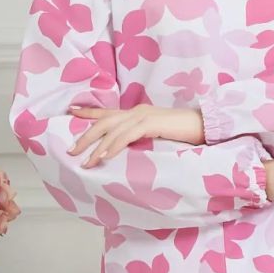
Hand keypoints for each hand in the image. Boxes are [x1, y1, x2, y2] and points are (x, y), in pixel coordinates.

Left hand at [66, 105, 203, 167]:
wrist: (202, 125)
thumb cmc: (182, 132)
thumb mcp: (156, 133)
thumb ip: (140, 136)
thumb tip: (124, 149)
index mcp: (136, 112)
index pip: (107, 112)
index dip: (88, 112)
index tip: (71, 112)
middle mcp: (136, 110)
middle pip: (104, 122)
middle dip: (85, 136)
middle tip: (71, 151)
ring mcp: (143, 115)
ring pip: (113, 130)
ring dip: (97, 148)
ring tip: (87, 162)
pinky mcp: (151, 123)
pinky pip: (127, 135)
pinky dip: (114, 146)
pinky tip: (106, 156)